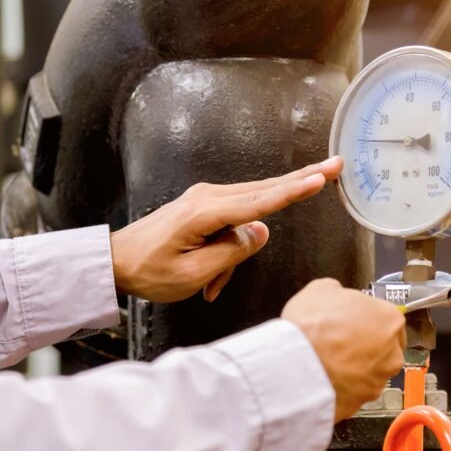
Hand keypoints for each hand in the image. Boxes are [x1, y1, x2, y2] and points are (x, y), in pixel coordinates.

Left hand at [109, 157, 344, 302]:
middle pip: (264, 191)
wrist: (115, 262)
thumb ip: (232, 252)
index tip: (321, 177)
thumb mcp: (192, 275)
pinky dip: (227, 253)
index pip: (261, 201)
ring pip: (246, 217)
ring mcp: (205, 200)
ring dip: (238, 253)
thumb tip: (261, 231)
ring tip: (212, 284)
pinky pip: (231, 225)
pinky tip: (210, 278)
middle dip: (299, 182)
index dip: (295, 190)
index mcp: (206, 212)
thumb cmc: (148, 271)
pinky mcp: (202, 208)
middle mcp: (208, 197)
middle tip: (334, 166)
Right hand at [282, 279, 405, 421]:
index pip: (386, 317)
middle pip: (384, 347)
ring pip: (371, 372)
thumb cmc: (312, 327)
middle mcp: (391, 352)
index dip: (366, 318)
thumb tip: (337, 295)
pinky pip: (354, 392)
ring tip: (329, 361)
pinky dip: (343, 387)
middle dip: (366, 345)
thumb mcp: (320, 290)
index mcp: (388, 319)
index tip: (353, 321)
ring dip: (355, 367)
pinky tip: (325, 378)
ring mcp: (378, 380)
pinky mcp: (362, 402)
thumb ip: (339, 293)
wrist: (297, 365)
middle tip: (341, 341)